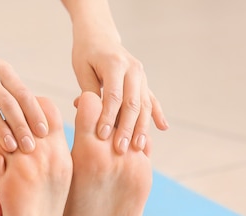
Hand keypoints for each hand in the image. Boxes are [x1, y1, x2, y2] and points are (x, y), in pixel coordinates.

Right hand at [0, 40, 47, 152]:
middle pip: (8, 104)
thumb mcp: (1, 72)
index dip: (35, 114)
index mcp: (4, 73)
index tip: (43, 133)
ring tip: (10, 148)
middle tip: (30, 147)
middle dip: (21, 126)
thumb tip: (37, 117)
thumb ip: (16, 92)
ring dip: (0, 129)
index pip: (23, 94)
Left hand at [71, 29, 168, 155]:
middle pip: (132, 103)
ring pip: (144, 104)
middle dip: (127, 128)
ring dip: (142, 127)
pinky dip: (157, 114)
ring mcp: (141, 75)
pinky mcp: (144, 82)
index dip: (108, 117)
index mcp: (115, 64)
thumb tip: (93, 117)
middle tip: (121, 149)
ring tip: (139, 147)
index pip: (114, 95)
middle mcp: (133, 68)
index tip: (103, 136)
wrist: (100, 37)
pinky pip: (152, 99)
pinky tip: (163, 128)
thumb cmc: (86, 55)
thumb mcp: (83, 70)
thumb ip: (89, 92)